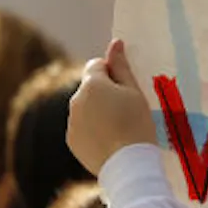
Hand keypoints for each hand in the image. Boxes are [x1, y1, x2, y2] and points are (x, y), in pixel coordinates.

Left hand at [68, 38, 156, 175]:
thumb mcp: (134, 91)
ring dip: (97, 111)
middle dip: (103, 93)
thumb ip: (121, 66)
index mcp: (92, 84)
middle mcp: (75, 100)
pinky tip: (110, 141)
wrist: (128, 164)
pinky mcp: (72, 141)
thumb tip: (114, 43)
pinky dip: (93, 130)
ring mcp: (71, 122)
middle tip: (126, 109)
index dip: (112, 73)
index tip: (126, 88)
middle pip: (90, 88)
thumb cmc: (136, 123)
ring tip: (119, 128)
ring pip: (85, 108)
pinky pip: (82, 127)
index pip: (96, 65)